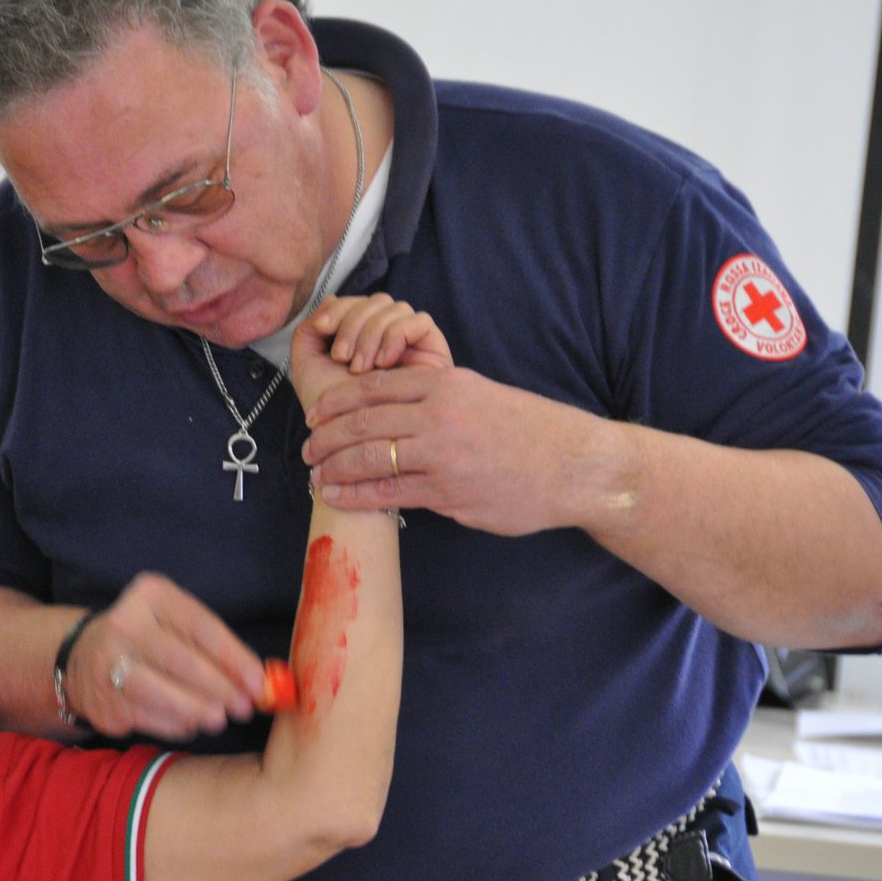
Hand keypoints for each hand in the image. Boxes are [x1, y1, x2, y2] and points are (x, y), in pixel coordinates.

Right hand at [66, 573, 264, 740]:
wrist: (82, 660)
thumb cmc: (149, 640)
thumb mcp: (176, 623)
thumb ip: (215, 646)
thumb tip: (260, 681)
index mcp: (151, 596)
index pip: (203, 628)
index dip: (235, 659)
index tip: (258, 682)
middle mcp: (125, 624)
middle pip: (185, 663)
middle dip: (223, 689)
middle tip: (245, 707)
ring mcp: (110, 664)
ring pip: (167, 694)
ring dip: (201, 711)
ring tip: (220, 719)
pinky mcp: (106, 700)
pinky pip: (153, 718)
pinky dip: (179, 724)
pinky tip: (191, 723)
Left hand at [289, 295, 450, 413]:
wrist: (358, 456)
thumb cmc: (335, 418)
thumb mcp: (311, 371)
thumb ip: (309, 334)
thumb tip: (329, 300)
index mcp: (362, 339)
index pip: (357, 302)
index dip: (338, 308)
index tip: (321, 328)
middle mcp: (389, 340)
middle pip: (376, 301)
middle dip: (351, 323)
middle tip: (341, 357)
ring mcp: (413, 348)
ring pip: (395, 308)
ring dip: (370, 333)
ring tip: (360, 368)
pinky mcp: (435, 358)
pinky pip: (419, 322)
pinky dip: (395, 334)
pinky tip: (383, 362)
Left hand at [301, 364, 615, 536]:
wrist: (575, 465)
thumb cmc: (528, 430)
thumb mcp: (479, 393)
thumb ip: (435, 396)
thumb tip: (390, 407)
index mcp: (444, 384)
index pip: (372, 387)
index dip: (335, 402)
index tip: (315, 414)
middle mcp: (438, 415)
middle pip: (362, 422)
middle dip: (325, 437)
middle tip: (306, 448)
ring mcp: (442, 456)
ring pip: (369, 458)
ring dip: (334, 467)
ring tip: (316, 474)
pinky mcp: (448, 493)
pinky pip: (390, 493)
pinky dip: (357, 495)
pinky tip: (339, 497)